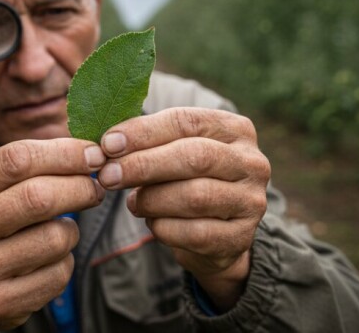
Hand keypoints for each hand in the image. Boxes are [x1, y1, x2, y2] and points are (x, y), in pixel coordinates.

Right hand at [0, 139, 106, 331]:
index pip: (17, 159)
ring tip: (59, 229)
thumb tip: (89, 153)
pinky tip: (48, 259)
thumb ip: (25, 166)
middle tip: (95, 187)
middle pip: (39, 197)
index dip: (64, 153)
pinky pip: (59, 273)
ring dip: (71, 229)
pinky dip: (65, 261)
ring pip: (56, 237)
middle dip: (80, 187)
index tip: (93, 154)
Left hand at [96, 107, 269, 309]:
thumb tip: (107, 145)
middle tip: (107, 174)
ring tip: (133, 202)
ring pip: (194, 196)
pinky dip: (163, 227)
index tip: (108, 144)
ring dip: (152, 199)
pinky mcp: (241, 237)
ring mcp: (251, 201)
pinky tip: (152, 222)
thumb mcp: (174, 152)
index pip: (186, 121)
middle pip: (193, 157)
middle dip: (143, 165)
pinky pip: (194, 232)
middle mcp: (251, 162)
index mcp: (235, 129)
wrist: (218, 234)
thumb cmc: (187, 181)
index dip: (144, 132)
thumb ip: (149, 142)